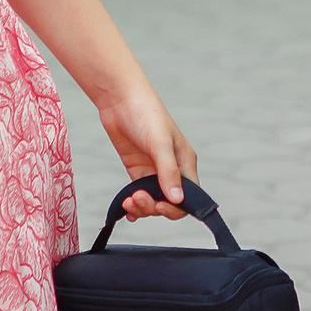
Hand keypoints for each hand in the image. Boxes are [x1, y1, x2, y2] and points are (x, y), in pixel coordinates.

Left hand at [102, 80, 198, 221]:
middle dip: (154, 206)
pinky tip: (127, 210)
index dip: (176, 207)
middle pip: (169, 202)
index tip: (159, 206)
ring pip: (153, 200)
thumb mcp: (159, 144)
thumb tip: (177, 199)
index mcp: (185, 162)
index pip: (189, 196)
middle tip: (137, 199)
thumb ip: (168, 172)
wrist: (121, 101)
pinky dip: (134, 205)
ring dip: (142, 206)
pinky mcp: (137, 170)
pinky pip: (139, 194)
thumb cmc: (146, 115)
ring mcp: (153, 170)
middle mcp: (172, 169)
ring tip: (128, 202)